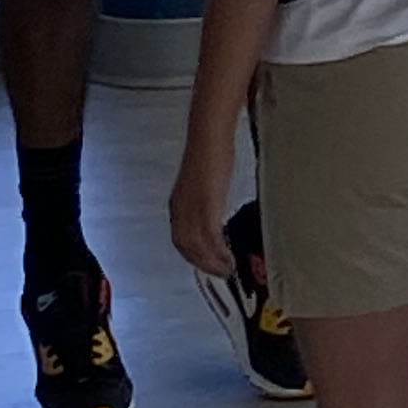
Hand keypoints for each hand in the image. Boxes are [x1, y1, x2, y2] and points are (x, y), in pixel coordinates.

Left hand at [169, 140, 236, 282]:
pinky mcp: (206, 205)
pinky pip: (210, 237)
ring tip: (227, 270)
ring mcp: (192, 208)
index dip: (193, 255)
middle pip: (186, 247)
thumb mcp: (204, 180)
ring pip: (197, 246)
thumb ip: (205, 198)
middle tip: (221, 273)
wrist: (210, 134)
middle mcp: (180, 209)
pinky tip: (229, 258)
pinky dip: (218, 252)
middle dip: (203, 264)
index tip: (208, 264)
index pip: (180, 239)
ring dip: (211, 262)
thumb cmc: (210, 150)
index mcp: (178, 204)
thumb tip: (215, 211)